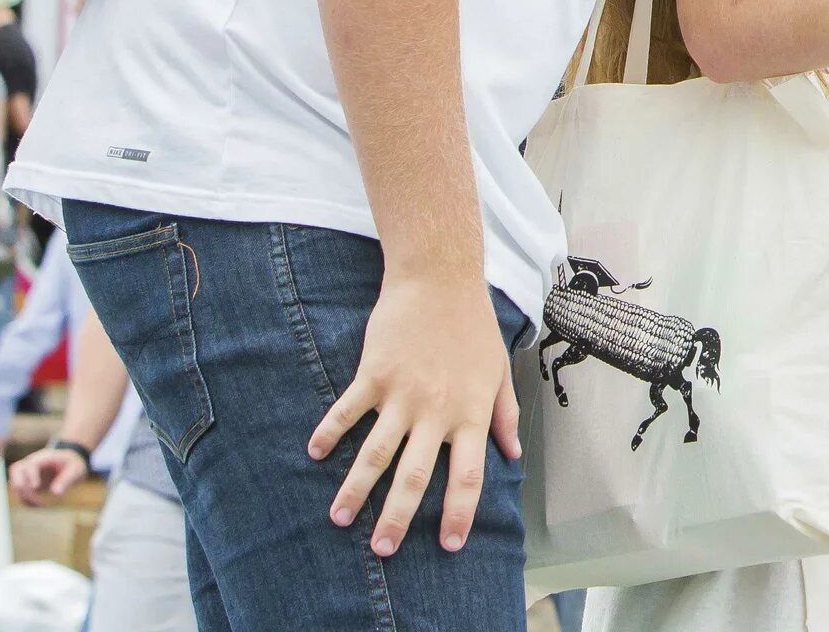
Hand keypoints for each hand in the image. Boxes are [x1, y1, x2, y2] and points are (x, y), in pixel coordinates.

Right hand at [7, 444, 86, 504]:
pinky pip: (20, 493)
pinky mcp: (28, 484)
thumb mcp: (76, 469)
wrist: (70, 463)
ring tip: (41, 504)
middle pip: (15, 470)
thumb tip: (56, 493)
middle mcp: (32, 464)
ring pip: (15, 484)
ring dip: (24, 496)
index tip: (35, 486)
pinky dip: (26, 501)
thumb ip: (66, 479)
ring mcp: (27, 474)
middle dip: (21, 486)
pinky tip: (39, 505)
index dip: (30, 475)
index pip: (30, 464)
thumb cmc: (73, 464)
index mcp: (44, 458)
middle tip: (35, 498)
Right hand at [306, 271, 515, 557]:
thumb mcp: (500, 370)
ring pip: (376, 453)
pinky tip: (315, 454)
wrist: (440, 278)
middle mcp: (437, 410)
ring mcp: (403, 393)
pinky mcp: (374, 373)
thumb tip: (512, 454)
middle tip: (383, 549)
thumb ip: (504, 415)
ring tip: (340, 518)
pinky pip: (347, 411)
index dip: (460, 513)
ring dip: (356, 489)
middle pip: (415, 476)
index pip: (469, 475)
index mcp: (472, 413)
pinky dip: (329, 433)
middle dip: (397, 518)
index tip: (449, 545)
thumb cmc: (473, 326)